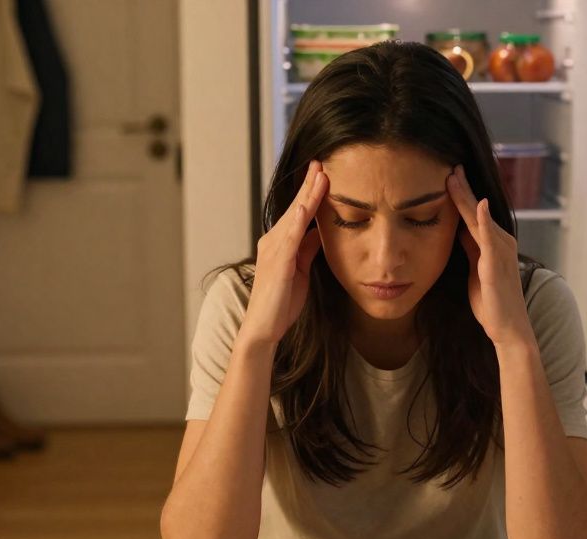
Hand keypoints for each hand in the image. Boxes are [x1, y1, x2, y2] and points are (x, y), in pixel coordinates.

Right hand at [238, 161, 327, 348]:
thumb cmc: (281, 303)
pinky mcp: (277, 264)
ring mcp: (273, 251)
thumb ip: (308, 249)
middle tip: (321, 162)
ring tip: (319, 175)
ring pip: (293, 217)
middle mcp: (273, 242)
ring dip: (306, 195)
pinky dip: (297, 221)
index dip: (310, 193)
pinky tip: (305, 207)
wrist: (264, 328)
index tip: (323, 173)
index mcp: (280, 243)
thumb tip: (320, 232)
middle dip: (308, 185)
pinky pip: (288, 238)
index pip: (299, 213)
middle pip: (295, 208)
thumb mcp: (301, 270)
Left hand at [446, 164, 533, 346]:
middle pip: (477, 209)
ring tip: (455, 176)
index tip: (449, 174)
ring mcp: (499, 251)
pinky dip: (485, 220)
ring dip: (468, 196)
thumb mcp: (476, 268)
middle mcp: (500, 242)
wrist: (507, 327)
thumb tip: (459, 228)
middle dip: (463, 187)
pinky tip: (480, 204)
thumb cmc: (491, 301)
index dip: (461, 194)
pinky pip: (489, 237)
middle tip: (450, 165)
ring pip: (479, 217)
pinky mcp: (496, 264)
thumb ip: (471, 247)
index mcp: (492, 243)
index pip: (473, 213)